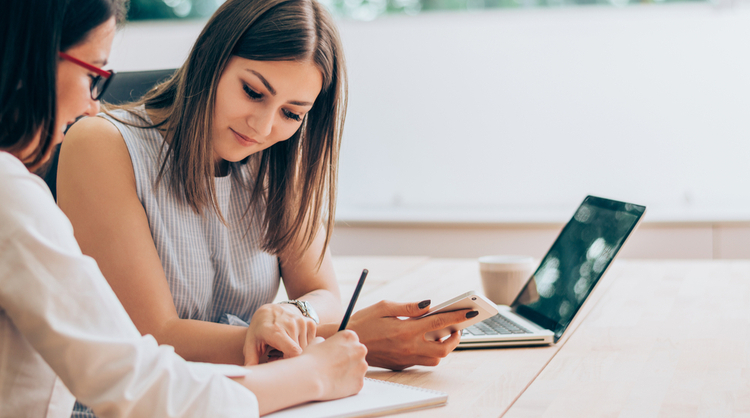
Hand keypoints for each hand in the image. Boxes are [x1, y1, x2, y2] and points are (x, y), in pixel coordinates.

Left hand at [243, 303, 316, 365]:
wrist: (271, 310)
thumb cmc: (259, 329)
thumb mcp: (250, 343)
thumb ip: (250, 359)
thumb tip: (249, 372)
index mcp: (276, 330)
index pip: (294, 351)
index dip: (290, 363)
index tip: (280, 363)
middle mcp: (292, 324)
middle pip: (299, 353)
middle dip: (290, 360)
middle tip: (278, 357)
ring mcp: (302, 322)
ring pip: (306, 349)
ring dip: (297, 354)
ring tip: (285, 350)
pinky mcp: (310, 323)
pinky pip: (311, 343)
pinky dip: (303, 347)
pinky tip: (293, 344)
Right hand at [303, 331, 367, 400]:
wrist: (311, 378)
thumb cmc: (311, 359)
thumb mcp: (316, 343)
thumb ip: (324, 341)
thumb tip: (324, 343)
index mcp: (350, 336)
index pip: (352, 340)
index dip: (343, 347)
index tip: (336, 353)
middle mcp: (360, 349)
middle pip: (358, 353)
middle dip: (349, 359)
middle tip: (336, 365)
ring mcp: (362, 367)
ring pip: (358, 369)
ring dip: (350, 371)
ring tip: (334, 376)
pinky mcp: (360, 382)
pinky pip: (355, 382)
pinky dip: (348, 384)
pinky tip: (336, 384)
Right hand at [347, 300, 472, 370]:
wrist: (347, 343)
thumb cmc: (363, 321)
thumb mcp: (384, 306)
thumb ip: (409, 307)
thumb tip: (430, 305)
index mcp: (405, 330)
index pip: (439, 323)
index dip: (458, 317)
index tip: (470, 312)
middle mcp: (408, 347)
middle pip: (443, 348)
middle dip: (456, 337)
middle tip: (457, 326)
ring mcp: (405, 358)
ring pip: (435, 359)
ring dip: (444, 347)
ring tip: (443, 333)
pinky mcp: (401, 365)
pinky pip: (423, 361)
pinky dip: (430, 352)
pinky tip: (427, 340)